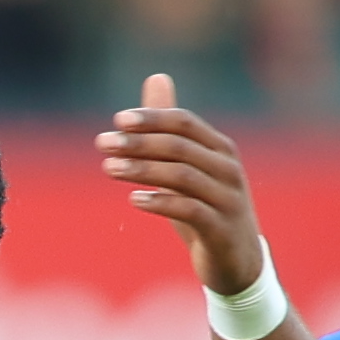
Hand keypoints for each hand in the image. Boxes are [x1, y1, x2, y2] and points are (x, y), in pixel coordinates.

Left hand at [95, 76, 270, 294]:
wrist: (237, 261)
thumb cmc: (206, 207)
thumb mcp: (187, 166)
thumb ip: (168, 128)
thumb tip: (155, 78)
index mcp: (220, 149)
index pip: (185, 123)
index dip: (152, 118)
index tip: (117, 119)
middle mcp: (228, 169)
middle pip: (181, 147)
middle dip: (139, 142)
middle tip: (102, 143)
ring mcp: (228, 199)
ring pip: (183, 176)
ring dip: (142, 170)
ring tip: (108, 169)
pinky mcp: (221, 229)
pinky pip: (190, 211)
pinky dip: (161, 202)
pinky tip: (133, 199)